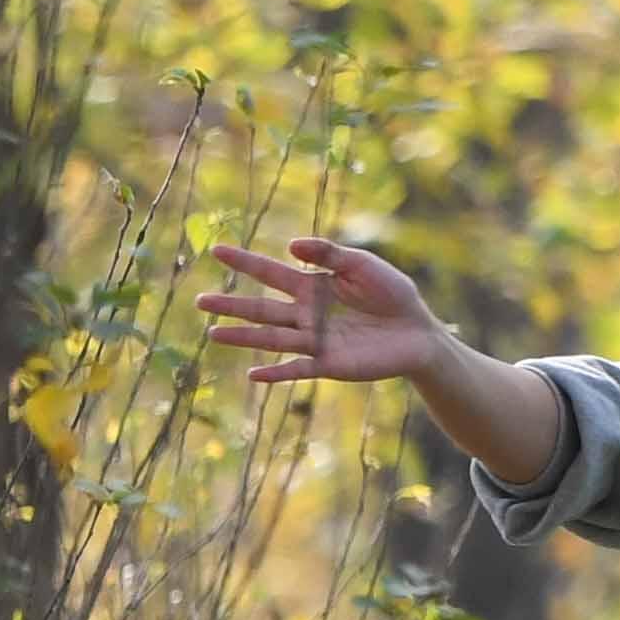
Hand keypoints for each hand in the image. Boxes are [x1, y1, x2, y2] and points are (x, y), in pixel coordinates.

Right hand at [204, 234, 447, 387]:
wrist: (418, 331)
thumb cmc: (392, 294)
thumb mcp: (363, 265)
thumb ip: (330, 254)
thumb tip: (289, 244)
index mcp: (312, 286)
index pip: (271, 272)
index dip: (245, 261)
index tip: (217, 250)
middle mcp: (306, 314)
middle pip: (262, 308)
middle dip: (232, 304)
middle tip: (200, 300)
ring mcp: (315, 340)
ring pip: (272, 338)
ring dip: (244, 337)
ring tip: (213, 333)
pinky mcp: (329, 364)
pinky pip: (298, 368)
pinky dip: (277, 373)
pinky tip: (253, 375)